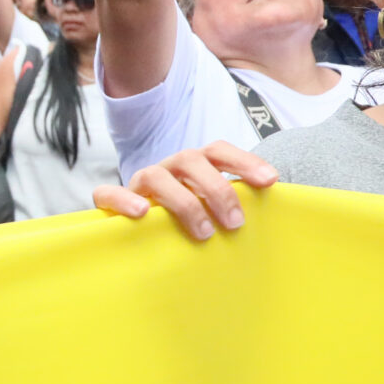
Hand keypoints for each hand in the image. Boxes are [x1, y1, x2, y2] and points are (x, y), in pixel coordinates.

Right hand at [89, 141, 277, 240]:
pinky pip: (108, 193)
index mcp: (195, 165)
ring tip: (203, 232)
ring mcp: (141, 182)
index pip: (219, 151)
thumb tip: (275, 218)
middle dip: (218, 190)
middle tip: (235, 223)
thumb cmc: (188, 224)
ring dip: (184, 202)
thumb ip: (234, 208)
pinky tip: (142, 213)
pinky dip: (123, 200)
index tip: (270, 181)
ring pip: (157, 176)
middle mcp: (169, 168)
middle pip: (192, 160)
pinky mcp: (111, 202)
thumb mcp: (214, 212)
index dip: (244, 161)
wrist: (141, 233)